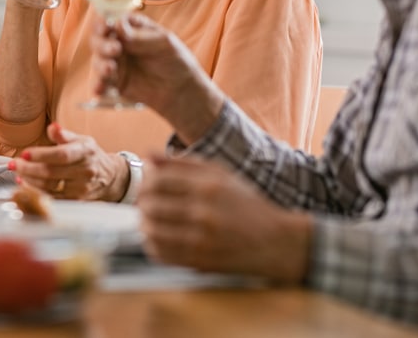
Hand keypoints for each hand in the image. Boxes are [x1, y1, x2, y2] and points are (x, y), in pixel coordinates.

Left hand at [7, 123, 128, 201]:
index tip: (24, 154)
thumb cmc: (90, 156)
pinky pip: (53, 199)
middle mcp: (85, 171)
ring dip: (29, 181)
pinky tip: (27, 185)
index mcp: (85, 152)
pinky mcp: (77, 201)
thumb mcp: (81, 140)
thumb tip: (52, 128)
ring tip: (18, 174)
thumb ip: (63, 135)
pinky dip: (37, 193)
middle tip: (14, 164)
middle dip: (28, 169)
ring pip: (50, 187)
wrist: (110, 177)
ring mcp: (81, 188)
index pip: (61, 155)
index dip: (41, 155)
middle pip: (51, 173)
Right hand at [89, 14, 224, 143]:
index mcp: (129, 27)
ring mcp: (114, 62)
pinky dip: (97, 85)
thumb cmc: (174, 59)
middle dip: (102, 44)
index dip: (104, 20)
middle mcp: (117, 42)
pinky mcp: (113, 82)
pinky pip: (100, 83)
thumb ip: (139, 37)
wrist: (180, 90)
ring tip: (110, 70)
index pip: (110, 18)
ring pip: (97, 60)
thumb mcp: (163, 43)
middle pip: (98, 39)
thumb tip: (118, 24)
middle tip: (115, 49)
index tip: (106, 25)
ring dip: (100, 64)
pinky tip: (99, 90)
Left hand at [138, 154, 310, 282]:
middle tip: (144, 203)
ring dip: (144, 224)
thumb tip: (147, 156)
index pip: (157, 180)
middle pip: (151, 205)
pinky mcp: (200, 261)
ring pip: (152, 231)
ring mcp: (201, 239)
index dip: (145, 182)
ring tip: (148, 221)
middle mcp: (203, 212)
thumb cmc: (245, 203)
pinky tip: (158, 238)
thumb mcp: (220, 173)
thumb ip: (181, 163)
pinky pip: (161, 253)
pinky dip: (152, 245)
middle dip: (141, 203)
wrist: (275, 241)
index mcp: (208, 186)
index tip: (146, 186)